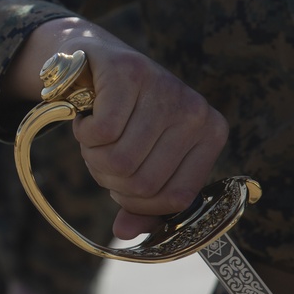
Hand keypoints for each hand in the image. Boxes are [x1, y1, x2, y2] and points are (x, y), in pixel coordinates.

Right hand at [4, 17, 228, 239]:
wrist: (95, 60)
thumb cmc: (123, 116)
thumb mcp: (142, 158)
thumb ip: (140, 200)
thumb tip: (125, 233)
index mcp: (210, 135)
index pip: (175, 199)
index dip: (137, 203)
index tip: (119, 184)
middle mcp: (194, 111)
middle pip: (141, 183)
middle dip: (109, 178)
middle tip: (101, 153)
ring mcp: (164, 89)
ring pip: (118, 162)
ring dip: (92, 156)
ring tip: (94, 136)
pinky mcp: (129, 73)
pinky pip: (101, 133)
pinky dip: (83, 134)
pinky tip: (86, 119)